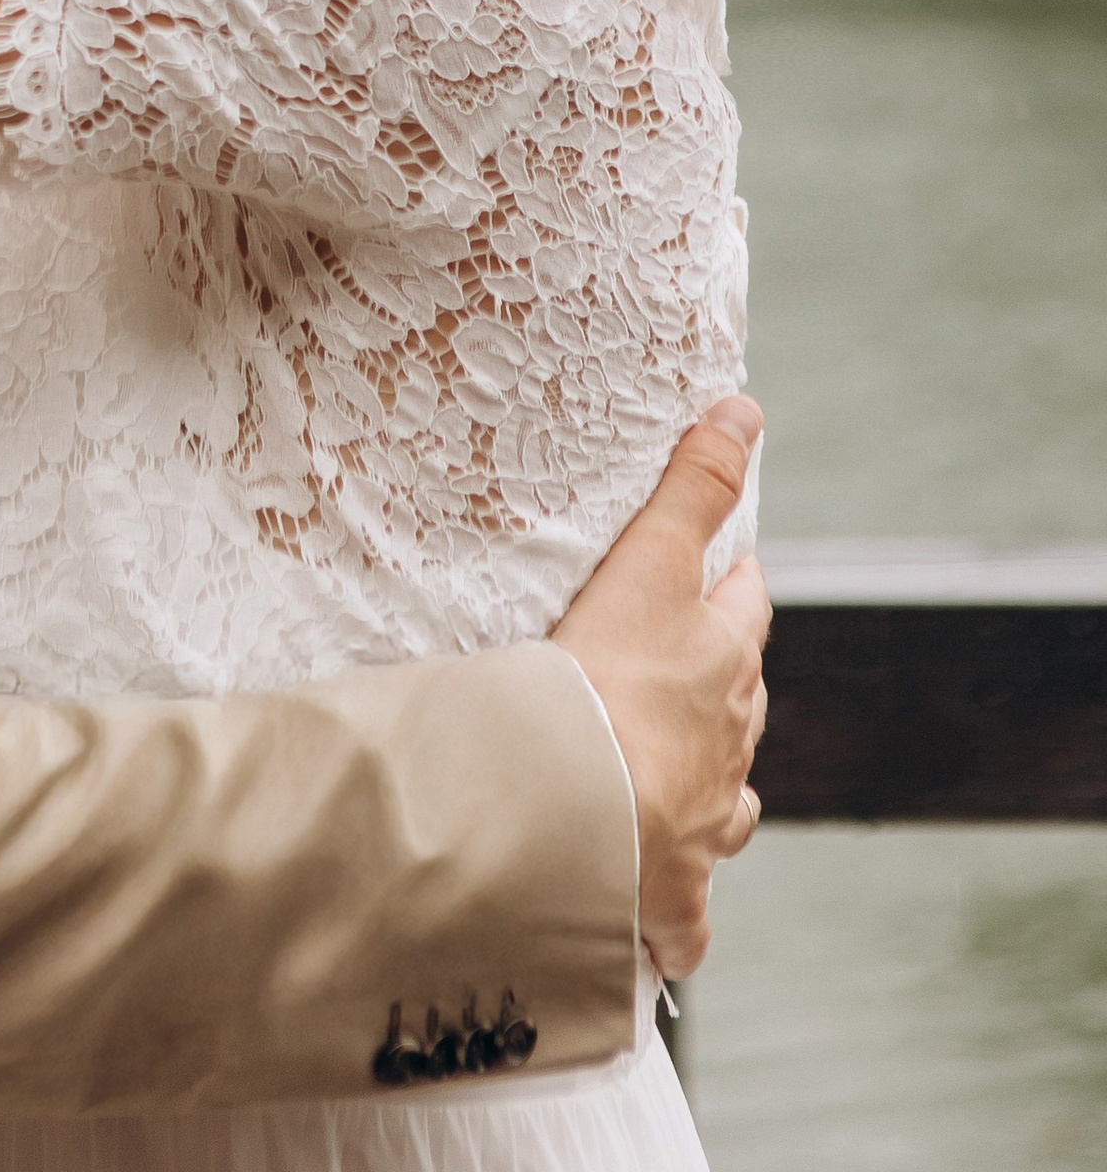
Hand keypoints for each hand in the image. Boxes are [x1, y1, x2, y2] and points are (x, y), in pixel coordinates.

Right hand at [549, 393, 768, 981]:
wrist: (583, 811)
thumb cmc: (607, 681)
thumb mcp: (647, 565)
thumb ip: (692, 485)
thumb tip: (745, 407)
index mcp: (722, 665)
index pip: (743, 607)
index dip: (732, 584)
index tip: (721, 571)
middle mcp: (728, 742)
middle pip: (741, 697)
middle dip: (722, 678)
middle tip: (685, 661)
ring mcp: (706, 820)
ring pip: (727, 794)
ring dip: (709, 781)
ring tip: (678, 774)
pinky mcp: (673, 891)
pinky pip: (687, 913)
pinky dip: (678, 911)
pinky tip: (667, 920)